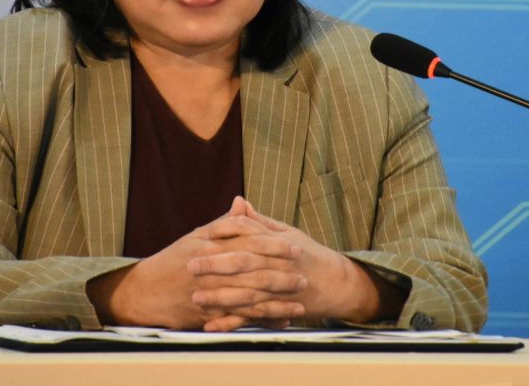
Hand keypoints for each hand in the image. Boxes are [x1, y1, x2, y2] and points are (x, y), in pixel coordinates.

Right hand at [88, 197, 306, 329]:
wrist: (145, 292)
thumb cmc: (173, 261)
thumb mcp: (196, 236)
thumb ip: (224, 223)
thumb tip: (242, 202)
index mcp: (209, 245)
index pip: (246, 242)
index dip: (272, 244)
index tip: (294, 246)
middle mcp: (210, 268)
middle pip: (250, 270)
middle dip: (279, 274)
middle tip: (303, 275)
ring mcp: (209, 293)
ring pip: (248, 297)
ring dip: (275, 300)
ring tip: (298, 300)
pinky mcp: (208, 314)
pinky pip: (239, 319)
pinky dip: (261, 320)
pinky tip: (279, 319)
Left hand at [188, 199, 404, 327]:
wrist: (338, 284)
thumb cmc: (309, 254)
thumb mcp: (287, 232)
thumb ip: (259, 221)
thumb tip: (238, 202)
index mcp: (278, 241)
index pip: (248, 232)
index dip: (224, 233)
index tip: (203, 235)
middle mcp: (279, 263)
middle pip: (245, 261)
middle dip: (216, 264)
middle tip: (190, 266)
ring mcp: (280, 288)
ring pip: (247, 292)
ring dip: (221, 296)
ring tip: (196, 298)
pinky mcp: (280, 308)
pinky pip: (254, 317)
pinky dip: (233, 323)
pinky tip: (213, 326)